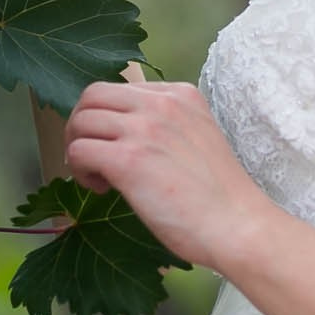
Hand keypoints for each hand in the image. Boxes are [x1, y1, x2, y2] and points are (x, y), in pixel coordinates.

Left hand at [62, 80, 274, 275]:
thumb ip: (166, 125)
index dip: (106, 117)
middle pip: (93, 96)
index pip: (120, 88)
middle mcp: (161, 103)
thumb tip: (122, 133)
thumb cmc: (219, 195)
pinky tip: (102, 189)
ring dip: (78, 148)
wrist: (237, 225)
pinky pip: (78, 150)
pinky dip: (79, 170)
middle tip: (91, 157)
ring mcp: (144, 129)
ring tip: (98, 176)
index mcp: (180, 94)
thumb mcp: (196, 137)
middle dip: (81, 126)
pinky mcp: (128, 159)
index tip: (114, 144)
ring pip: (81, 120)